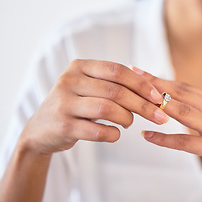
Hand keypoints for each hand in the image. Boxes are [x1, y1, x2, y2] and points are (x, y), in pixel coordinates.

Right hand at [19, 60, 168, 154]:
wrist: (41, 130)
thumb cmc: (76, 107)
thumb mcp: (90, 88)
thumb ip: (114, 84)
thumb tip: (151, 86)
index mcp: (80, 67)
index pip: (117, 71)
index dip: (141, 84)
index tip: (159, 97)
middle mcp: (69, 81)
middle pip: (116, 91)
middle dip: (143, 105)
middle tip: (160, 117)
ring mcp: (64, 103)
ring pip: (108, 109)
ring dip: (127, 119)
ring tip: (130, 124)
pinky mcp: (62, 126)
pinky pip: (98, 131)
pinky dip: (113, 134)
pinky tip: (115, 134)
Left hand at [132, 66, 201, 201]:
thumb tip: (185, 107)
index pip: (187, 88)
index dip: (163, 79)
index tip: (143, 73)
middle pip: (183, 94)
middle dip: (156, 84)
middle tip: (133, 76)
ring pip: (184, 112)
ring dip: (158, 106)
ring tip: (135, 100)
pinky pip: (187, 142)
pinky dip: (166, 139)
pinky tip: (149, 137)